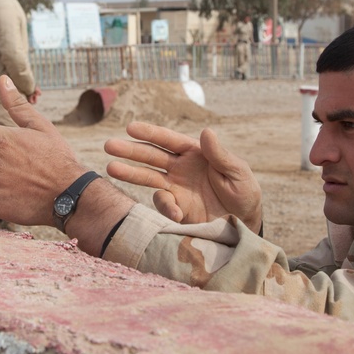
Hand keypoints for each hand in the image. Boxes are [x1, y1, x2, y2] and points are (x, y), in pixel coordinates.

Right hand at [104, 122, 261, 230]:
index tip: (130, 128)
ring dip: (130, 173)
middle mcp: (180, 168)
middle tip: (109, 146)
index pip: (169, 139)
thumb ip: (220, 155)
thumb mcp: (238, 172)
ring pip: (148, 177)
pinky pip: (163, 204)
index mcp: (195, 153)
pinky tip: (176, 214)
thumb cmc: (244, 194)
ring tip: (111, 168)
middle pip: (151, 156)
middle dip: (130, 150)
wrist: (244, 225)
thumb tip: (206, 131)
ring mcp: (176, 188)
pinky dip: (166, 207)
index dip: (150, 133)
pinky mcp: (176, 208)